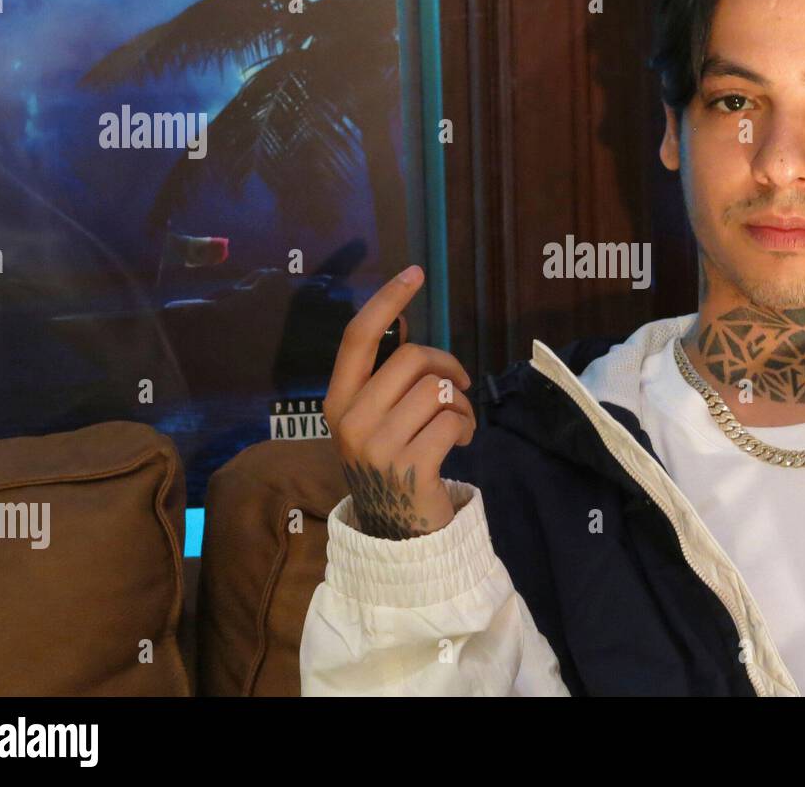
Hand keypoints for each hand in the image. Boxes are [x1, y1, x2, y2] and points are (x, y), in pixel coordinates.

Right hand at [323, 265, 476, 538]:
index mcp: (338, 401)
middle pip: (412, 358)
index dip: (386, 299)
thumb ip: (385, 377)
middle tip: (458, 387)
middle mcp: (351, 420)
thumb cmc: (393, 463)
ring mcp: (378, 445)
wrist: (399, 534)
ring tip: (457, 424)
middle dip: (447, 365)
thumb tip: (403, 319)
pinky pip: (452, 420)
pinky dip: (466, 427)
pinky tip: (460, 443)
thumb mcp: (376, 419)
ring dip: (460, 404)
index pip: (358, 337)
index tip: (415, 272)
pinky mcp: (411, 466)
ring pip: (438, 390)